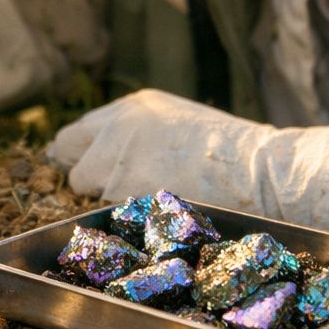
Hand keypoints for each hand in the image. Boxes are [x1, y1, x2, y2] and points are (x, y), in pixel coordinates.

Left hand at [46, 88, 328, 232]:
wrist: (258, 170)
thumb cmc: (231, 153)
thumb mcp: (179, 124)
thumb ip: (139, 135)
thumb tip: (110, 158)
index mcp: (131, 107)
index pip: (78, 133)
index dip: (83, 155)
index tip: (90, 170)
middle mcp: (115, 127)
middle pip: (70, 159)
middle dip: (86, 176)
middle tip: (115, 192)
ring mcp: (116, 159)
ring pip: (88, 191)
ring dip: (108, 201)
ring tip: (150, 204)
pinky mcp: (123, 190)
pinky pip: (107, 214)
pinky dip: (124, 221)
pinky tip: (154, 217)